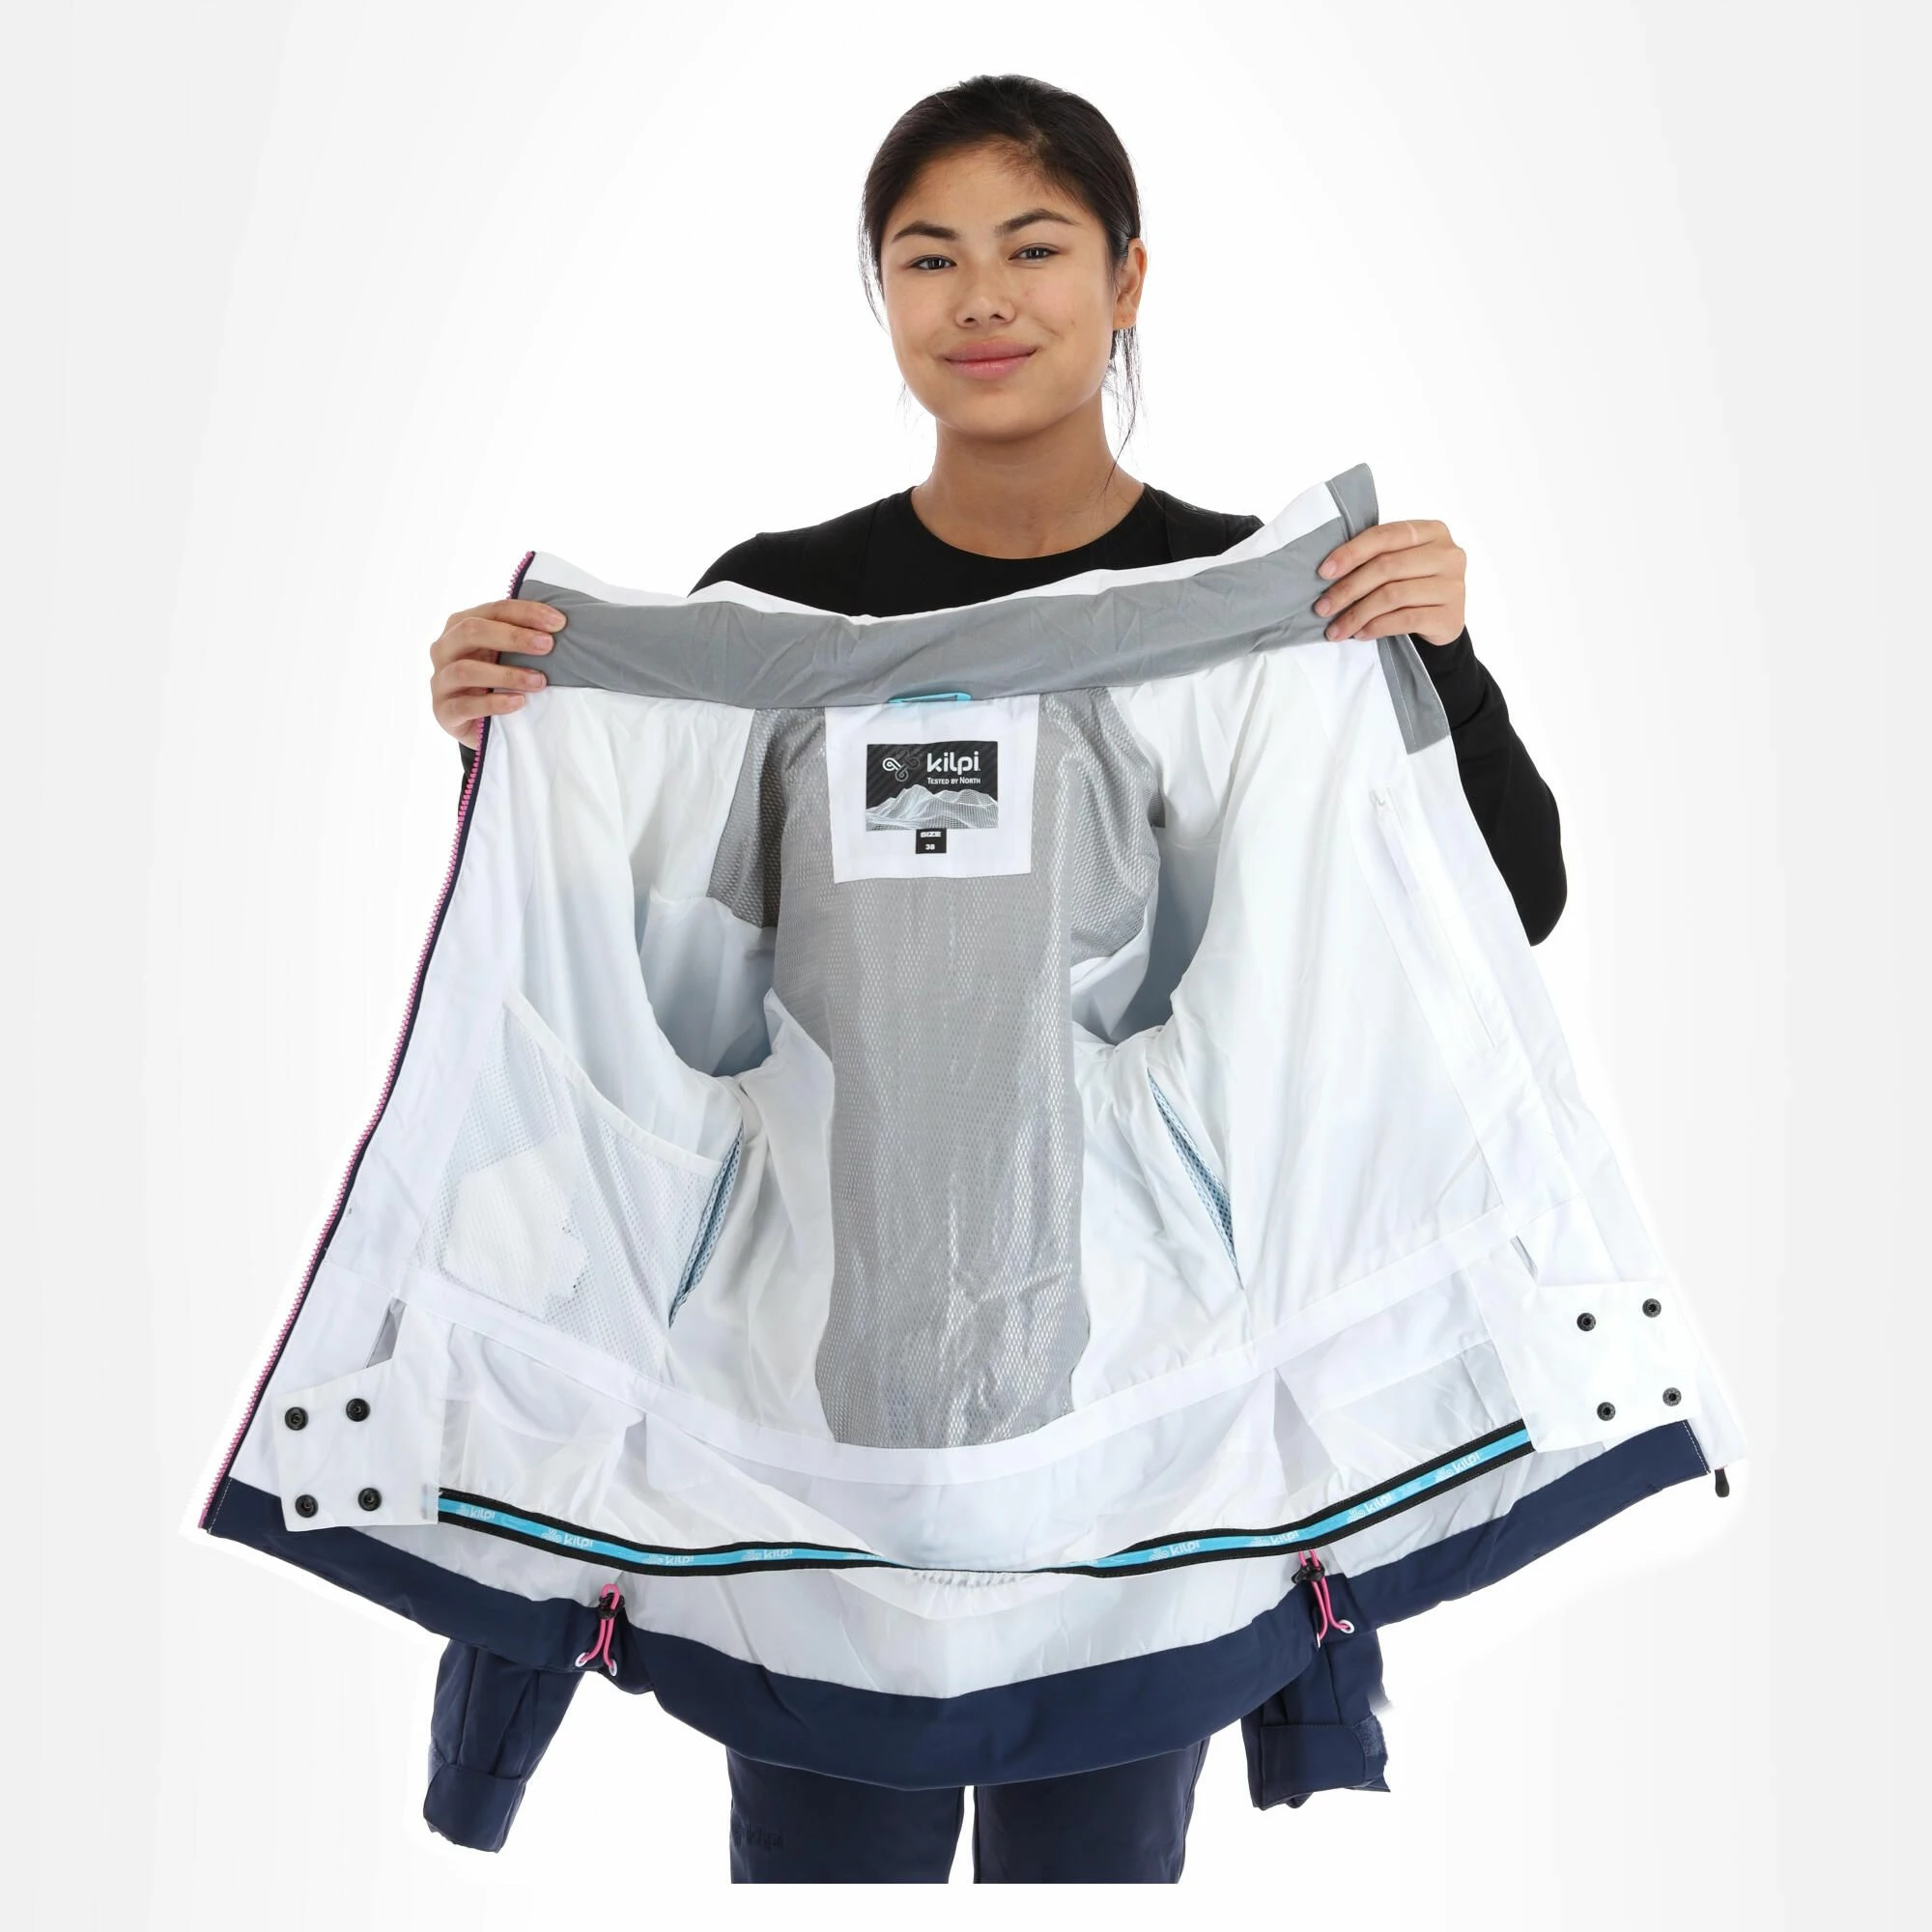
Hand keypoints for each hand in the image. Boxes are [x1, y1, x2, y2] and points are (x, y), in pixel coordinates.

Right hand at [429, 599, 566, 749]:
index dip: (526, 613)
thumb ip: (520, 638)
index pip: (493, 610)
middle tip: (547, 645)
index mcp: (460, 625)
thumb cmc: (494, 679)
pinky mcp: (443, 711)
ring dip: (507, 674)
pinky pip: (465, 705)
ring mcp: (440, 680)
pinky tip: (519, 702)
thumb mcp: (505, 654)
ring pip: (466, 670)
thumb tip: (560, 625)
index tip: (558, 623)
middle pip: (472, 631)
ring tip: (539, 681)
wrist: (475, 722)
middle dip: (513, 636)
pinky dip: (494, 703)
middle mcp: (444, 648)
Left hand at [1313, 519, 1465, 646]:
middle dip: (1348, 589)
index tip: (1324, 572)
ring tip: (1336, 629)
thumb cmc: (1414, 586)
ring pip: (1392, 595)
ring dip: (1357, 614)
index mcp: (1431, 531)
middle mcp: (1447, 554)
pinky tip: (1360, 633)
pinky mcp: (1450, 616)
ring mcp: (1453, 585)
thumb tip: (1328, 572)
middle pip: (1386, 567)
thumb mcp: (1399, 563)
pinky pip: (1405, 620)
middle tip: (1323, 607)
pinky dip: (1377, 627)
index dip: (1351, 552)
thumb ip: (1375, 557)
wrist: (1442, 621)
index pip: (1385, 535)